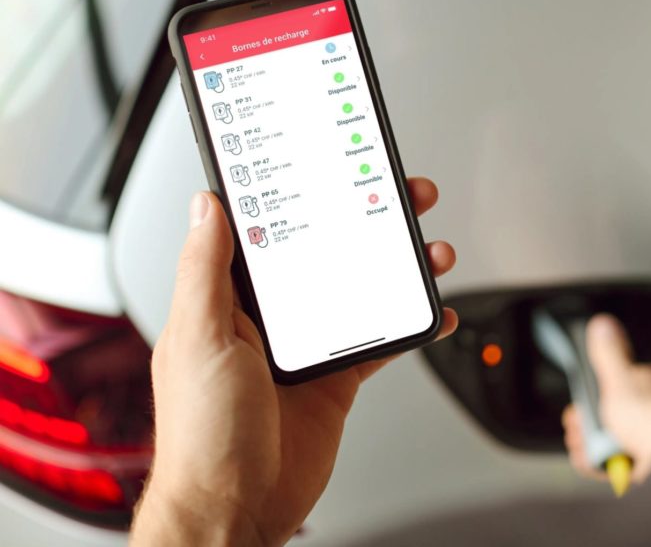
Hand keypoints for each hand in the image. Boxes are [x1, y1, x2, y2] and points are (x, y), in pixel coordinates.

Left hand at [130, 178, 457, 546]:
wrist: (237, 507)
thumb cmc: (202, 434)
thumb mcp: (198, 337)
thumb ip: (206, 270)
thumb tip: (208, 207)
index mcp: (229, 300)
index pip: (268, 229)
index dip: (300, 193)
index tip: (327, 163)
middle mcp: (268, 317)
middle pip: (326, 249)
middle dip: (366, 218)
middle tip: (401, 195)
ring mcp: (306, 346)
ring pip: (360, 287)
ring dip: (397, 265)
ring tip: (428, 249)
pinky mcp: (335, 378)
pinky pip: (380, 339)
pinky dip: (411, 324)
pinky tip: (433, 311)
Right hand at [563, 314, 650, 484]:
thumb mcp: (619, 378)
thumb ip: (608, 353)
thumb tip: (602, 325)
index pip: (614, 390)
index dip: (590, 402)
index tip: (577, 411)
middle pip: (610, 419)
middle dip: (587, 427)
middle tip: (578, 431)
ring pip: (612, 443)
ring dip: (591, 448)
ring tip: (586, 449)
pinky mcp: (649, 466)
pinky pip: (619, 466)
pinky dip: (603, 466)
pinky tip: (597, 464)